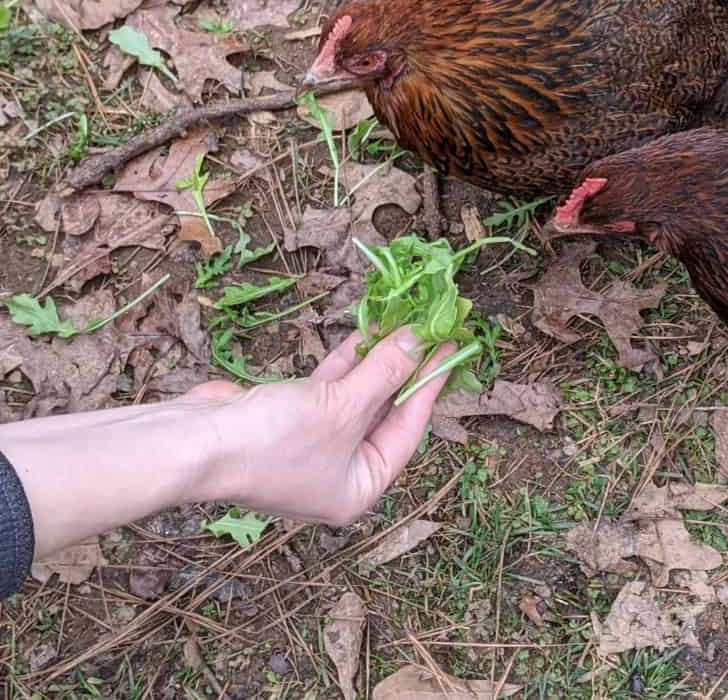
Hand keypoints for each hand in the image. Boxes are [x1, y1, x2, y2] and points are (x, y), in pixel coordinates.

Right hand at [189, 328, 454, 525]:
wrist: (191, 444)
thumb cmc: (273, 440)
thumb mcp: (342, 406)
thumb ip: (383, 373)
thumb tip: (417, 342)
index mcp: (359, 489)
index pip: (408, 430)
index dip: (429, 386)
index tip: (450, 349)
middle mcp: (338, 473)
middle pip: (384, 414)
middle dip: (404, 371)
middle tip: (430, 332)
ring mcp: (311, 448)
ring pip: (356, 399)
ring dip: (375, 362)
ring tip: (402, 324)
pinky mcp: (287, 421)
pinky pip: (328, 390)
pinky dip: (343, 364)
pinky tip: (362, 335)